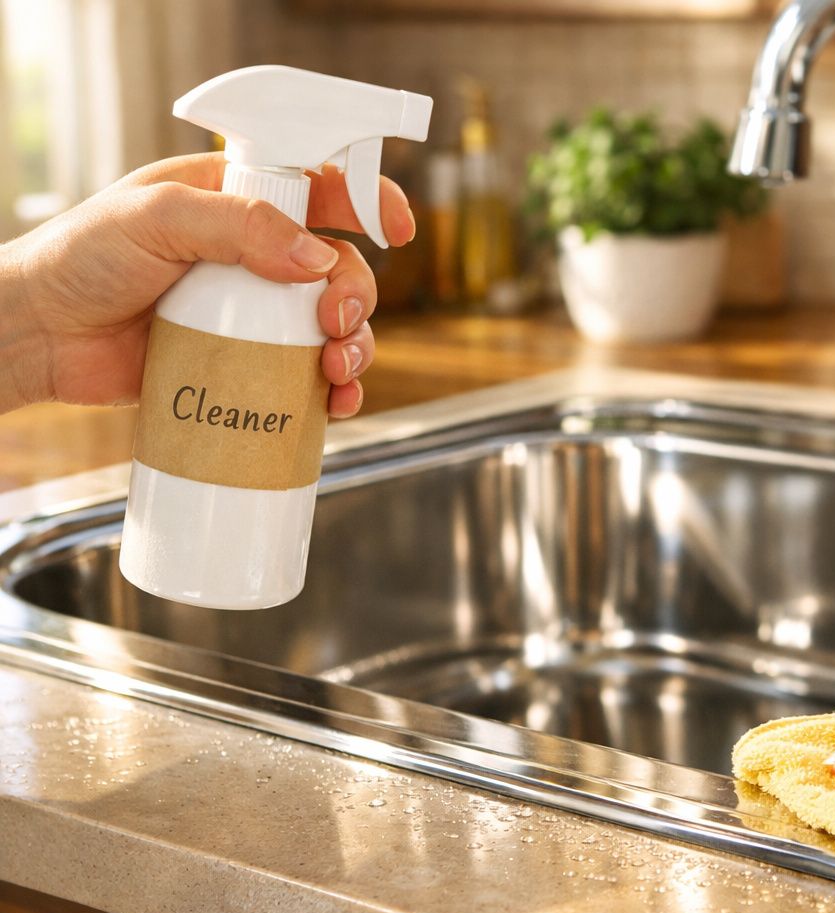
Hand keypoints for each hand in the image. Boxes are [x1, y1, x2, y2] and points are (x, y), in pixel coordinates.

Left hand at [0, 153, 415, 415]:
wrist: (38, 337)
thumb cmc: (79, 261)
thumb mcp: (156, 218)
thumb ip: (238, 225)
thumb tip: (316, 258)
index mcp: (237, 199)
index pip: (321, 187)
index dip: (370, 200)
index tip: (397, 227)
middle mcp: (255, 254)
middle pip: (340, 268)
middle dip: (356, 297)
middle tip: (334, 323)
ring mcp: (253, 312)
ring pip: (336, 326)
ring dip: (356, 348)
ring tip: (336, 373)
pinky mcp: (245, 363)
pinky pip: (308, 378)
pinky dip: (334, 392)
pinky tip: (333, 404)